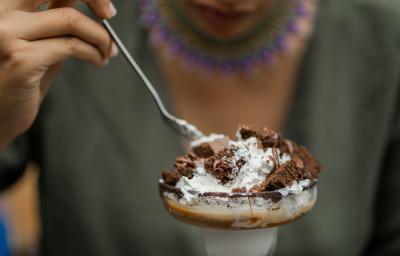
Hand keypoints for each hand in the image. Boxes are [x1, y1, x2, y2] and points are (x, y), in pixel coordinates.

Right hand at [0, 0, 118, 149]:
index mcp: (7, 6)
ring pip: (70, 19)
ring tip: (107, 51)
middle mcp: (3, 14)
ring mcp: (8, 34)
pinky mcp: (21, 59)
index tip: (104, 7)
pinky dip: (93, 53)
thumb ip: (57, 23)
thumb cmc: (18, 82)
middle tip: (110, 16)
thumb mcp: (39, 43)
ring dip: (100, 36)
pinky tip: (98, 61)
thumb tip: (92, 7)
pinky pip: (71, 46)